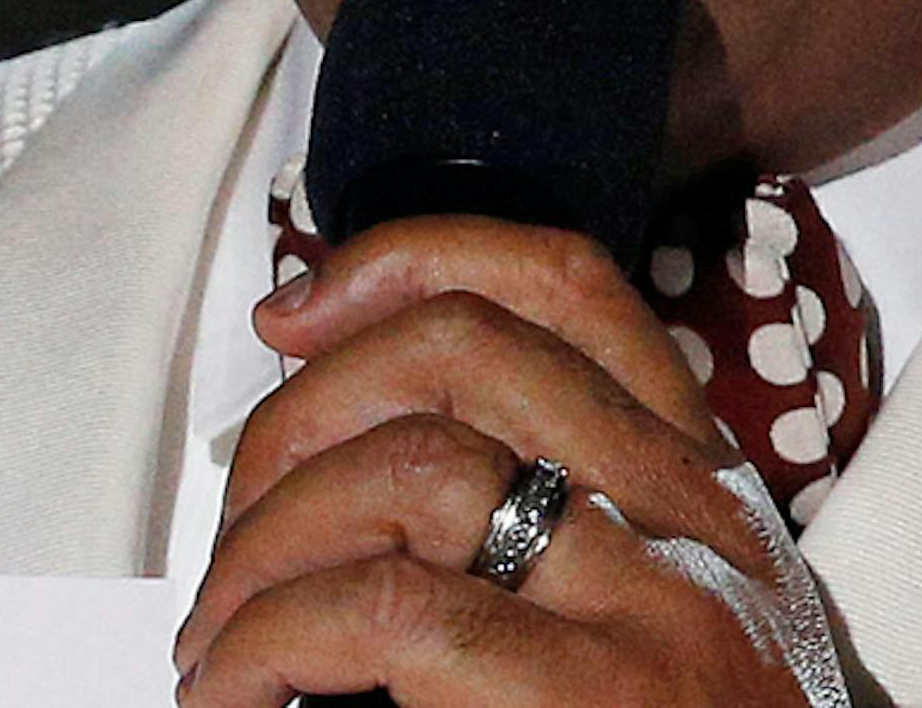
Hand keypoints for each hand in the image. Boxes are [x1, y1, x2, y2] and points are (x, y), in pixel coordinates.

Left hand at [172, 216, 847, 706]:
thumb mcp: (666, 604)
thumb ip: (569, 511)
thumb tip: (358, 442)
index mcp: (700, 476)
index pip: (564, 281)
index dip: (410, 257)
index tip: (296, 311)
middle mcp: (690, 513)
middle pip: (465, 348)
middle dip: (302, 411)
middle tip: (238, 521)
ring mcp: (653, 605)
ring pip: (415, 465)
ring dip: (267, 539)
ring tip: (221, 633)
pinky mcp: (597, 704)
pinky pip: (389, 611)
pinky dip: (271, 640)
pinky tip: (240, 690)